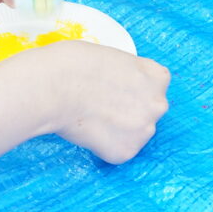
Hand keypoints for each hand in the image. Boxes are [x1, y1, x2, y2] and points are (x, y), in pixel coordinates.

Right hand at [31, 41, 170, 163]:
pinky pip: (116, 150)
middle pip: (148, 110)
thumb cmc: (77, 63)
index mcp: (158, 77)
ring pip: (134, 133)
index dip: (133, 86)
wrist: (55, 86)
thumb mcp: (116, 58)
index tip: (116, 86)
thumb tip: (124, 88)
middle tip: (103, 104)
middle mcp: (158, 105)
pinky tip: (89, 130)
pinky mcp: (125, 152)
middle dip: (131, 109)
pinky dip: (104, 145)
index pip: (155, 85)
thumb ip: (130, 75)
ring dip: (119, 129)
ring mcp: (144, 131)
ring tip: (92, 116)